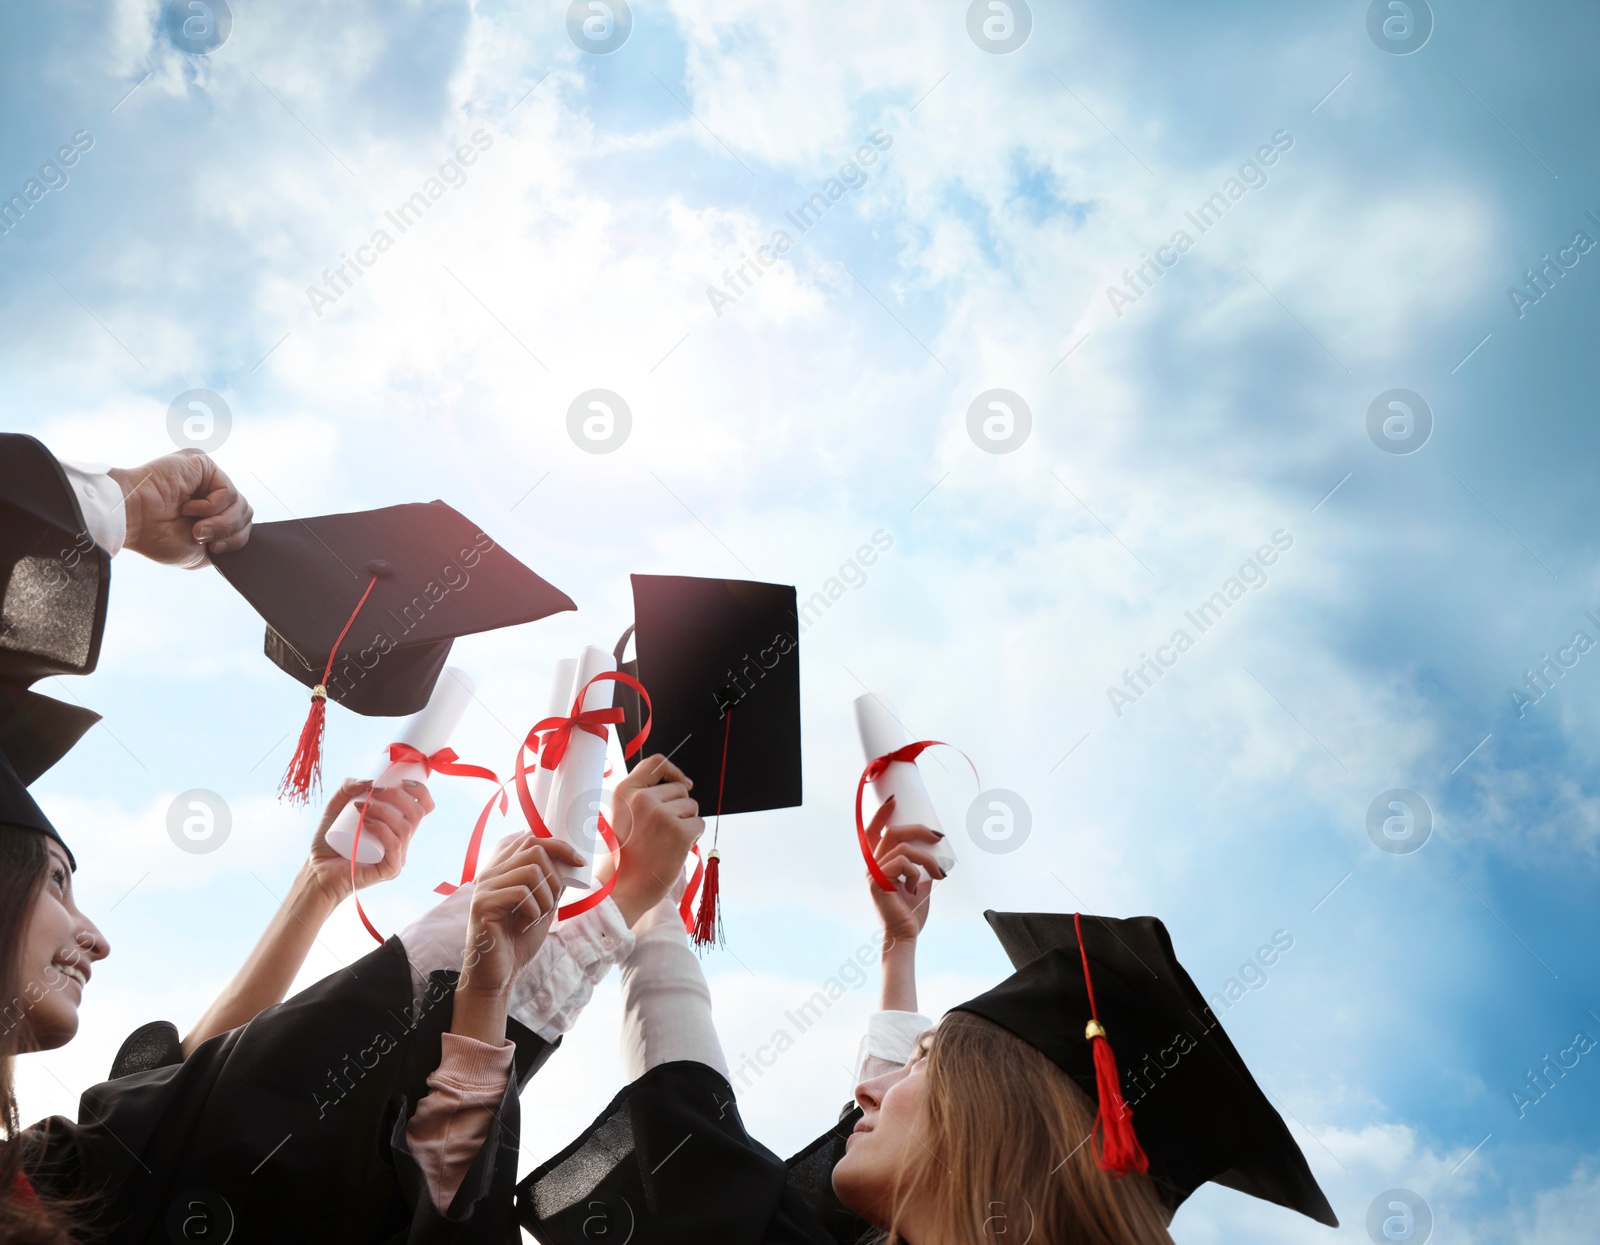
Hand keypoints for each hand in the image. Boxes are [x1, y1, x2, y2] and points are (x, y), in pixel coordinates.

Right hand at [108, 449, 252, 565]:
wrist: (132, 521)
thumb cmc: (156, 536)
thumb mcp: (200, 551)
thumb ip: (224, 541)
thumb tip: (243, 534)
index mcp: (209, 511)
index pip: (243, 523)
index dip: (236, 540)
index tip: (215, 550)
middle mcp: (210, 492)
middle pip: (246, 514)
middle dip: (228, 532)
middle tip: (200, 536)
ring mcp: (208, 478)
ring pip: (241, 505)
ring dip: (220, 523)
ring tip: (196, 528)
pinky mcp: (203, 465)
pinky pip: (228, 492)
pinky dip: (211, 508)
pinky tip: (189, 508)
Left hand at [303, 778, 435, 903]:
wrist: (317, 870)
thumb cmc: (329, 842)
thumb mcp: (335, 807)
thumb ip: (347, 788)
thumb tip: (370, 781)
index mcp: (398, 829)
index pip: (424, 809)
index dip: (420, 791)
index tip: (401, 781)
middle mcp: (402, 843)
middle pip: (417, 814)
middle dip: (397, 796)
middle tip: (372, 792)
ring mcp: (398, 858)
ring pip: (405, 828)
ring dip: (384, 811)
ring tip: (360, 808)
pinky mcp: (390, 870)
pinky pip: (394, 845)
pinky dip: (382, 829)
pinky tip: (366, 823)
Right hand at [458, 835, 586, 997]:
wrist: (499, 974)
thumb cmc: (519, 940)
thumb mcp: (543, 906)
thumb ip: (552, 883)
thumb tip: (571, 862)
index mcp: (503, 869)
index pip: (531, 837)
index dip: (559, 845)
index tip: (579, 863)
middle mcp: (491, 872)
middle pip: (535, 849)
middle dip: (555, 877)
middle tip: (550, 905)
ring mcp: (484, 886)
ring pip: (531, 871)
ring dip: (545, 898)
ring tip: (536, 917)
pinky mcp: (482, 904)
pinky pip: (522, 893)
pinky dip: (534, 912)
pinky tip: (524, 926)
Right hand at [604, 754, 703, 925]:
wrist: (623, 889)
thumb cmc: (626, 856)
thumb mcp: (624, 815)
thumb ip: (644, 797)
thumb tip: (683, 783)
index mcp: (625, 791)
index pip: (656, 762)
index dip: (673, 771)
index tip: (683, 783)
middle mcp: (643, 798)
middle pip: (679, 789)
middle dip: (680, 807)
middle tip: (663, 832)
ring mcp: (662, 814)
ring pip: (692, 806)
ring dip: (686, 823)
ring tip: (666, 842)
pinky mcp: (680, 832)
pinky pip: (699, 824)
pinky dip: (693, 837)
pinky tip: (675, 850)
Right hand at [865, 796, 942, 946]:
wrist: (906, 934)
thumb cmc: (911, 911)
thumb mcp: (919, 882)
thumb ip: (920, 866)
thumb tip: (935, 851)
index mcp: (879, 863)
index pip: (874, 833)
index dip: (881, 814)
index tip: (894, 800)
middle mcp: (872, 865)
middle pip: (892, 833)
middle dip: (917, 829)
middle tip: (938, 836)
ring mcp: (872, 873)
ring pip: (902, 848)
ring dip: (926, 858)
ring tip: (938, 873)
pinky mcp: (876, 881)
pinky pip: (901, 862)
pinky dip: (915, 871)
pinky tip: (915, 888)